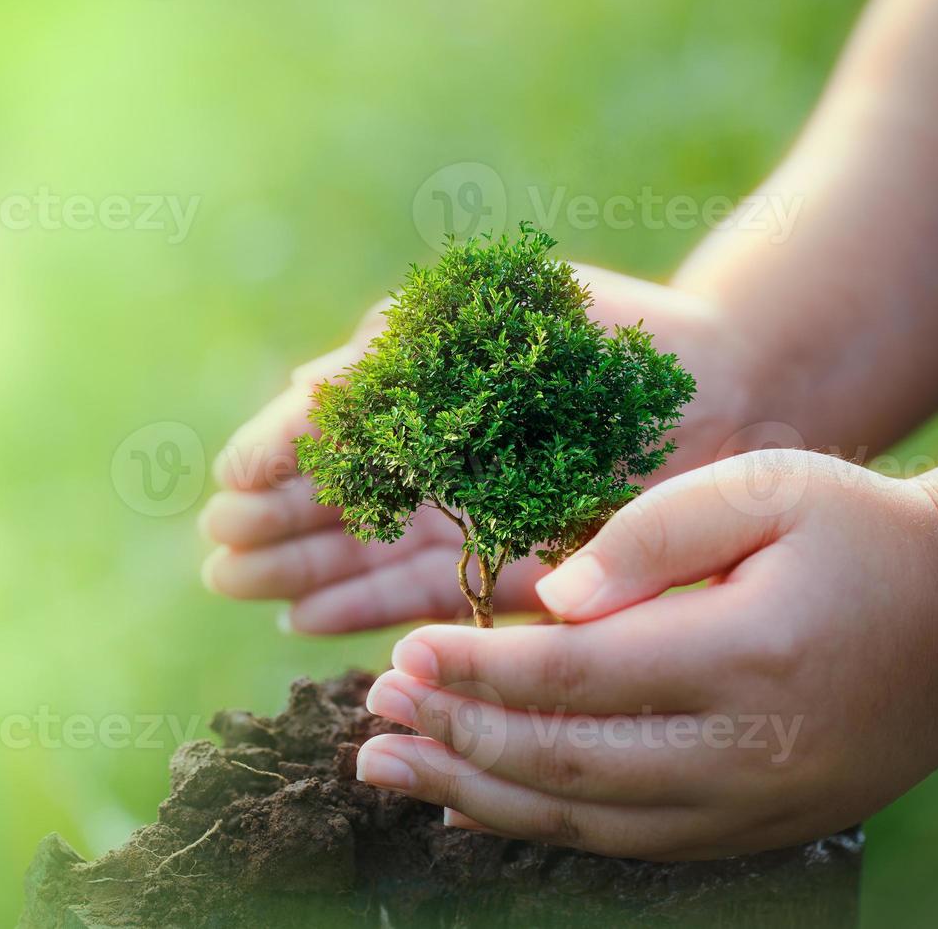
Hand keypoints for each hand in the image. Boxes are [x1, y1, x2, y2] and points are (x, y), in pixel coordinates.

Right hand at [200, 266, 768, 633]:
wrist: (720, 389)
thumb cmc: (605, 337)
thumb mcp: (491, 318)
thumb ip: (400, 349)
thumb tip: (305, 387)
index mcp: (417, 391)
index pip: (325, 428)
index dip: (274, 454)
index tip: (232, 476)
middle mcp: (428, 460)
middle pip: (328, 499)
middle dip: (266, 524)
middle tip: (217, 545)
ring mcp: (458, 517)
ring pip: (357, 553)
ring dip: (293, 570)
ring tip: (236, 583)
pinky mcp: (496, 571)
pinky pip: (414, 598)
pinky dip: (356, 611)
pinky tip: (300, 620)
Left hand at [355, 450, 937, 859]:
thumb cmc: (854, 534)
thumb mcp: (762, 487)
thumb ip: (649, 533)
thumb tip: (545, 597)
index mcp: (749, 653)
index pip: (579, 674)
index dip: (481, 667)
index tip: (406, 649)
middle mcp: (751, 750)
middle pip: (568, 762)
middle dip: (456, 736)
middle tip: (373, 708)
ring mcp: (753, 807)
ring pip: (586, 821)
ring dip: (474, 794)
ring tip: (386, 763)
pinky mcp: (754, 834)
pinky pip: (625, 845)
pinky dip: (538, 826)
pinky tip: (466, 799)